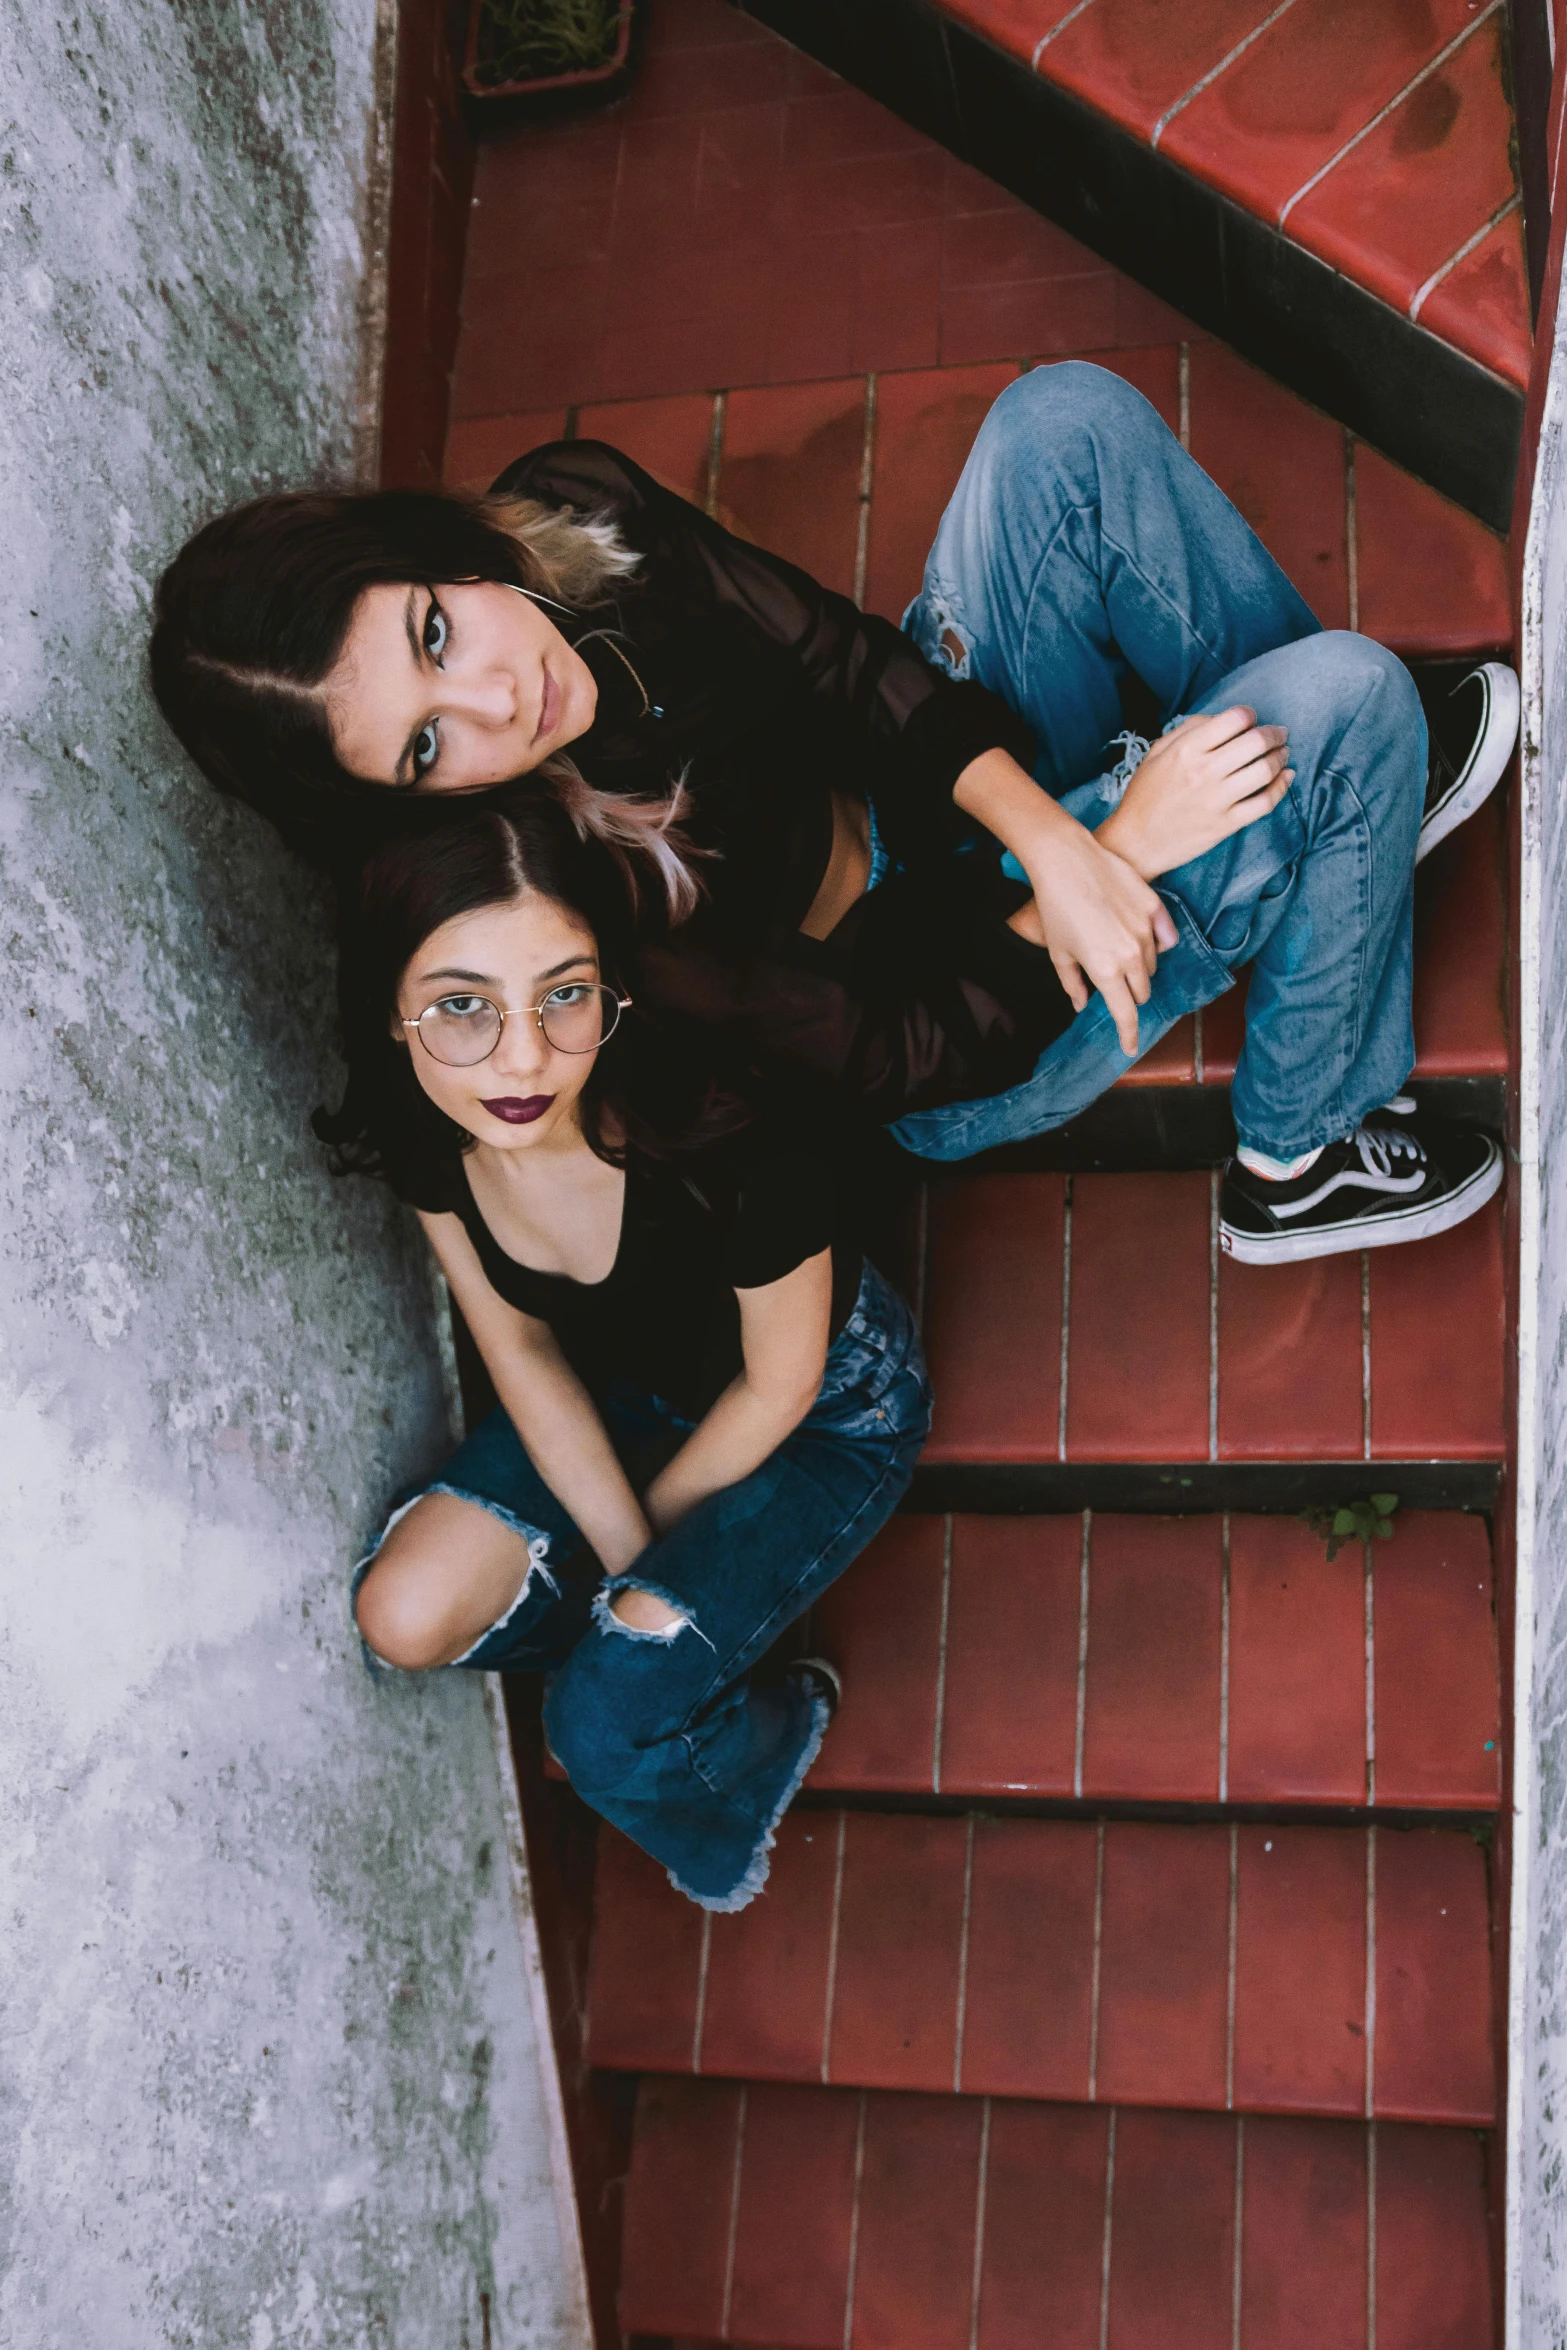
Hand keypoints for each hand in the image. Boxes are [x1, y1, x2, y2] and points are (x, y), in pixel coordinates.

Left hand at [952, 744, 1176, 1055]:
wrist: (1066, 860)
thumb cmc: (1055, 908)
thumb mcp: (1058, 953)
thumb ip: (1074, 984)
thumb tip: (1083, 1004)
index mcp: (1105, 971)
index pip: (1126, 1014)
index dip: (1128, 1035)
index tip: (1130, 1048)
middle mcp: (1131, 954)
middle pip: (1141, 990)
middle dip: (1128, 993)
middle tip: (1110, 980)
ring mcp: (1146, 930)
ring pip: (1152, 964)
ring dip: (1137, 966)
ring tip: (1112, 945)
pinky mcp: (1155, 907)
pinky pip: (1165, 936)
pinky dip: (1156, 942)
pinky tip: (1140, 935)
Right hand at [1097, 705, 1292, 881]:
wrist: (1135, 843)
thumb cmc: (1145, 795)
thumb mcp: (1157, 753)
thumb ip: (1188, 729)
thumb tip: (1222, 719)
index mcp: (1186, 749)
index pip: (1235, 719)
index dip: (1251, 715)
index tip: (1253, 720)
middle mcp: (1203, 771)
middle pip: (1256, 742)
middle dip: (1275, 733)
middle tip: (1280, 733)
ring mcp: (1216, 800)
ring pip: (1265, 770)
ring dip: (1281, 757)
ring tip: (1283, 754)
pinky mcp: (1225, 825)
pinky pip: (1265, 803)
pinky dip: (1282, 787)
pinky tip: (1286, 777)